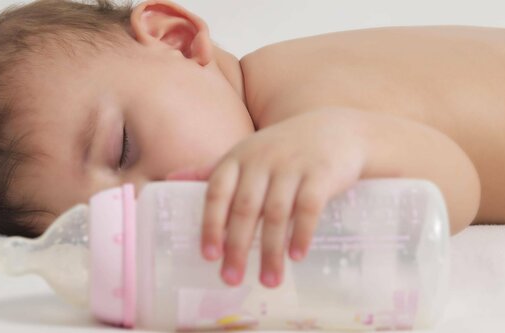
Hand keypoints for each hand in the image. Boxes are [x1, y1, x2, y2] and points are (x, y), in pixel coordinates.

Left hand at [167, 110, 367, 287]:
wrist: (336, 129)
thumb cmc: (283, 148)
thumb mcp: (246, 153)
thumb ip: (211, 170)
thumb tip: (169, 179)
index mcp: (238, 158)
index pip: (217, 193)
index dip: (211, 225)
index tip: (209, 256)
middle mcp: (262, 160)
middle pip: (245, 208)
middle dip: (238, 247)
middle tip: (232, 279)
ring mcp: (292, 165)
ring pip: (276, 213)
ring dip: (271, 251)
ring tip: (269, 280)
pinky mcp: (321, 173)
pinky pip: (309, 207)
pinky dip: (301, 233)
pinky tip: (297, 256)